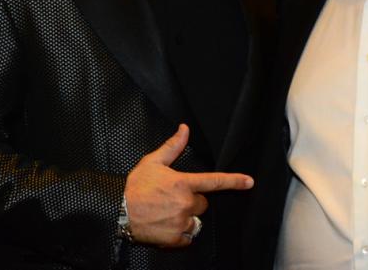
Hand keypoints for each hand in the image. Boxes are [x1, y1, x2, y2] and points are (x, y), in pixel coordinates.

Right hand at [123, 124, 253, 246]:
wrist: (118, 211)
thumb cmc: (135, 186)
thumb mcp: (153, 162)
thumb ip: (172, 147)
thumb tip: (185, 129)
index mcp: (183, 183)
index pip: (214, 182)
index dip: (234, 181)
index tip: (249, 182)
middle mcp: (185, 203)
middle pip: (203, 203)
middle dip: (193, 201)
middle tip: (173, 199)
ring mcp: (181, 222)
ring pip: (196, 221)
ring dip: (187, 218)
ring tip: (168, 214)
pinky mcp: (175, 239)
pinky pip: (188, 238)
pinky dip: (180, 234)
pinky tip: (166, 226)